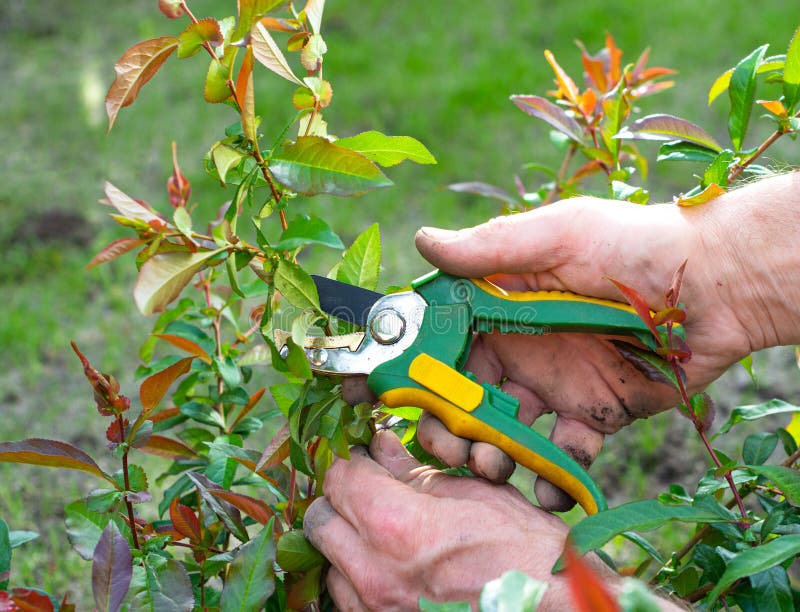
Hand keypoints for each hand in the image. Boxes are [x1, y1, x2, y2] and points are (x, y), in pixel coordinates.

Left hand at [303, 430, 599, 609]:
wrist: (545, 604)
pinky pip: (344, 596)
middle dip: (341, 498)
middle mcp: (373, 571)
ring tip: (379, 533)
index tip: (366, 460)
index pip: (339, 479)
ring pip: (327, 559)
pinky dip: (355, 576)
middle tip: (367, 491)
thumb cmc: (519, 548)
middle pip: (320, 518)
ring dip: (346, 539)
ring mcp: (373, 607)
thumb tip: (380, 447)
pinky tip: (385, 566)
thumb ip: (412, 469)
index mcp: (395, 525)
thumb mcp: (469, 491)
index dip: (353, 463)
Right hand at [414, 174, 799, 508]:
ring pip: (506, 432)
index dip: (416, 372)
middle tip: (453, 450)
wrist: (717, 284)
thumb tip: (422, 241)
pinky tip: (548, 488)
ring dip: (492, 455)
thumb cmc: (633, 245)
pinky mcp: (597, 415)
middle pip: (466, 398)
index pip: (444, 346)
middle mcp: (520, 350)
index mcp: (502, 308)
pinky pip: (565, 453)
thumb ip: (492, 247)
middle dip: (449, 428)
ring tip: (495, 467)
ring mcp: (556, 385)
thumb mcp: (559, 234)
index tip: (394, 398)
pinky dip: (552, 476)